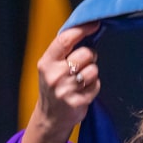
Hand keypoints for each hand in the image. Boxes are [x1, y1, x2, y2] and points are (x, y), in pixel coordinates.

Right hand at [23, 23, 100, 142]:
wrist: (50, 117)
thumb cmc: (55, 86)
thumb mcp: (52, 66)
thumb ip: (65, 50)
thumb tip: (88, 28)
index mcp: (46, 62)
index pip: (66, 39)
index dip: (83, 29)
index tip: (95, 24)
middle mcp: (54, 75)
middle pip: (86, 54)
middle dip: (90, 56)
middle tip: (83, 64)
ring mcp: (65, 90)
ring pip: (94, 70)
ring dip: (92, 73)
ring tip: (81, 80)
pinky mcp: (77, 102)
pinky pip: (96, 86)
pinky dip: (94, 87)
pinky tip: (83, 91)